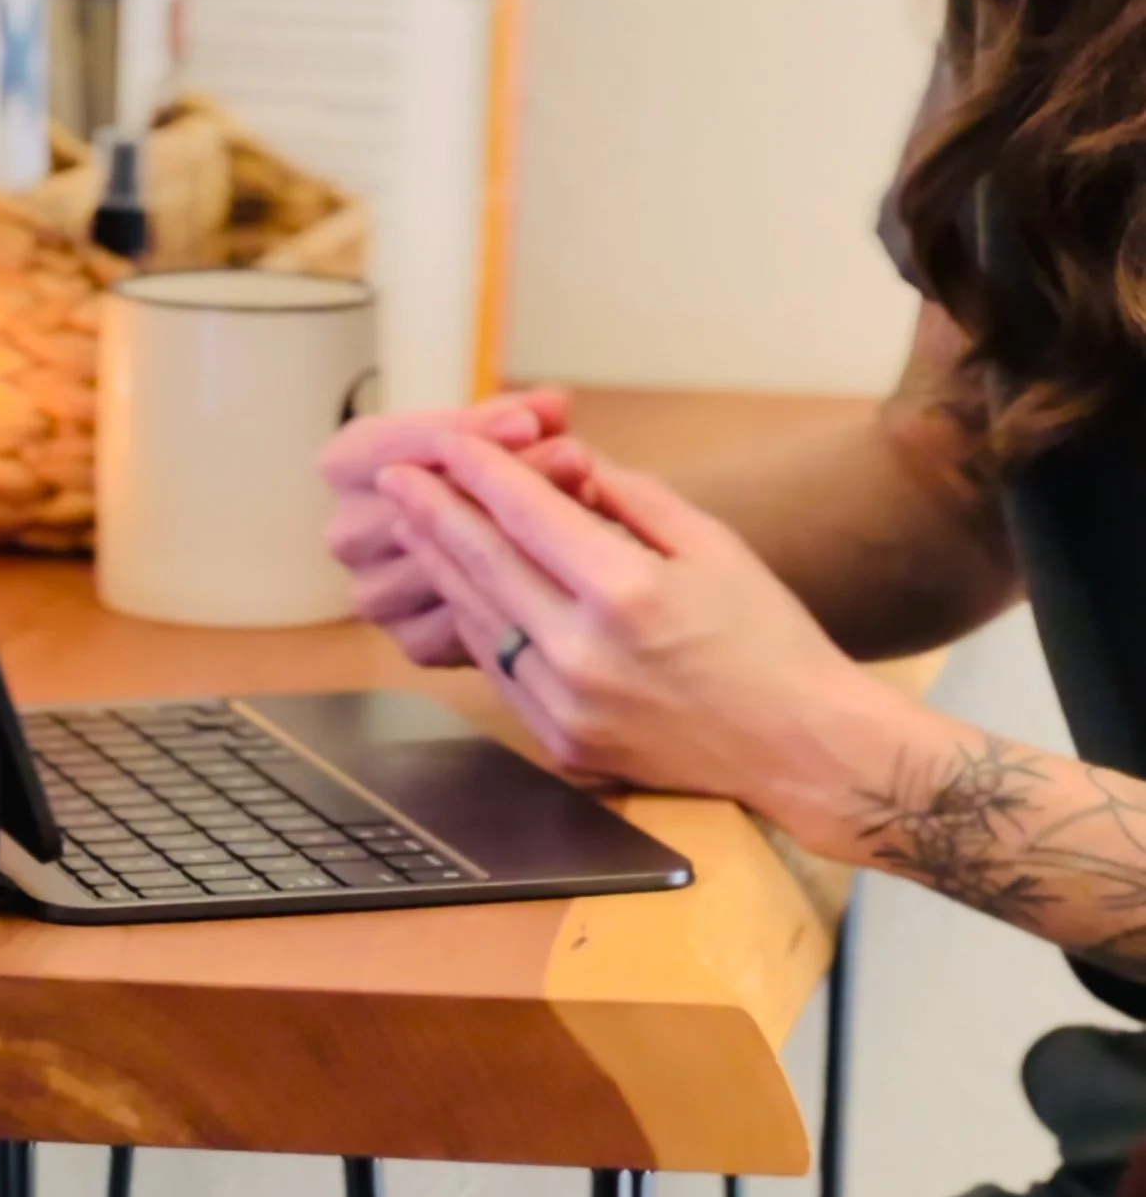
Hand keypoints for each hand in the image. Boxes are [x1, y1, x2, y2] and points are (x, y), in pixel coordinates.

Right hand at [319, 388, 595, 665]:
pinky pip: (466, 617)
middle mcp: (344, 534)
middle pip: (423, 507)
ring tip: (588, 502)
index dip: (467, 431)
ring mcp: (373, 595)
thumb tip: (552, 405)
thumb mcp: (493, 428)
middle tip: (577, 458)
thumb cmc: (482, 466)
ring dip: (523, 534)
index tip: (532, 420)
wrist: (479, 536)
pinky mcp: (413, 642)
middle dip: (508, 482)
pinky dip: (519, 587)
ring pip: (450, 564)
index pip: (395, 444)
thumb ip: (518, 416)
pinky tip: (569, 561)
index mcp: (344, 463)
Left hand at [376, 435, 892, 852]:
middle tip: (394, 478)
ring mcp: (568, 706)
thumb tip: (571, 463)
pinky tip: (461, 592)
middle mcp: (584, 653)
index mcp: (627, 593)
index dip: (480, 473)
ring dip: (441, 568)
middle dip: (433, 514)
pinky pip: (501, 672)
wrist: (802, 752)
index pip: (527, 516)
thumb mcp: (715, 545)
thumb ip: (633, 499)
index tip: (448, 444)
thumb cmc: (770, 640)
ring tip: (412, 526)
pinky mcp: (564, 744)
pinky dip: (477, 625)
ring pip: (480, 621)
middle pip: (484, 566)